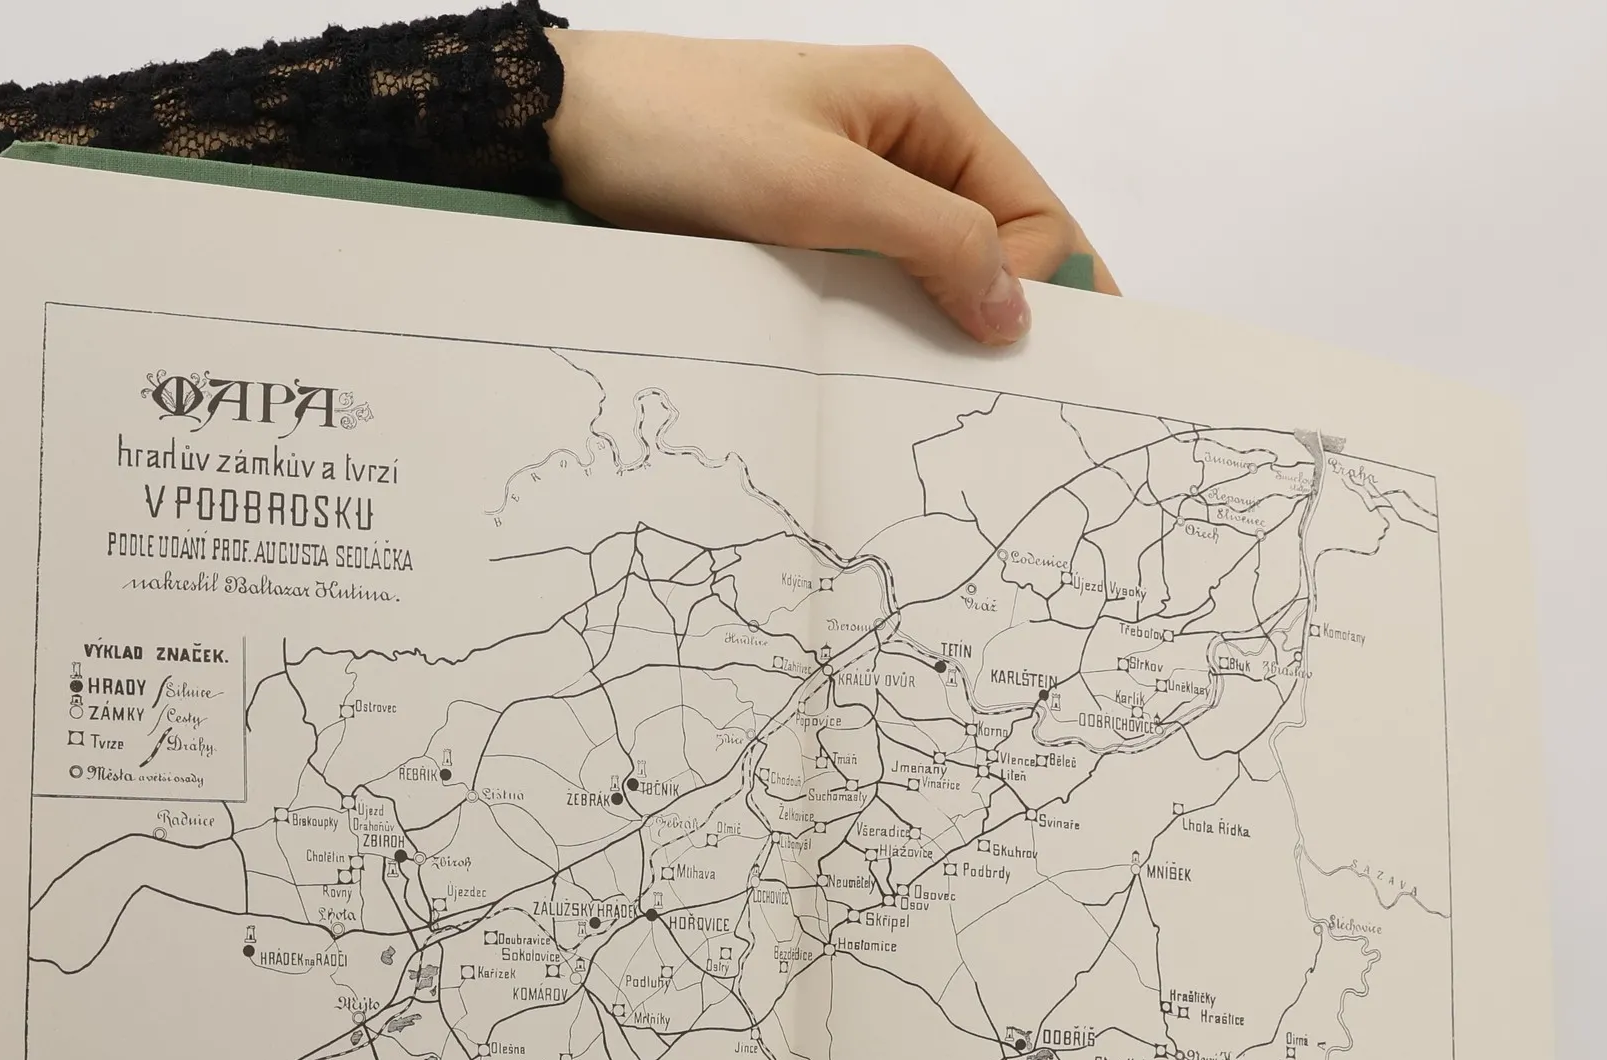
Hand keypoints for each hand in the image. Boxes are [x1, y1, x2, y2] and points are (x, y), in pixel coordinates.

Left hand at [546, 32, 1117, 345]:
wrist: (569, 127)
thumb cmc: (689, 139)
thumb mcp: (819, 189)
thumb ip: (930, 239)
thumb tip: (1018, 311)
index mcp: (927, 108)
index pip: (1033, 207)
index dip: (1037, 283)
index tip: (1012, 359)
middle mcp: (904, 141)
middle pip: (994, 241)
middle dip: (1003, 313)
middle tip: (1002, 404)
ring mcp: (854, 186)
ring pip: (933, 271)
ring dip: (942, 329)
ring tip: (939, 399)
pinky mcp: (807, 226)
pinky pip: (874, 283)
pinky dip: (887, 327)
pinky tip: (881, 376)